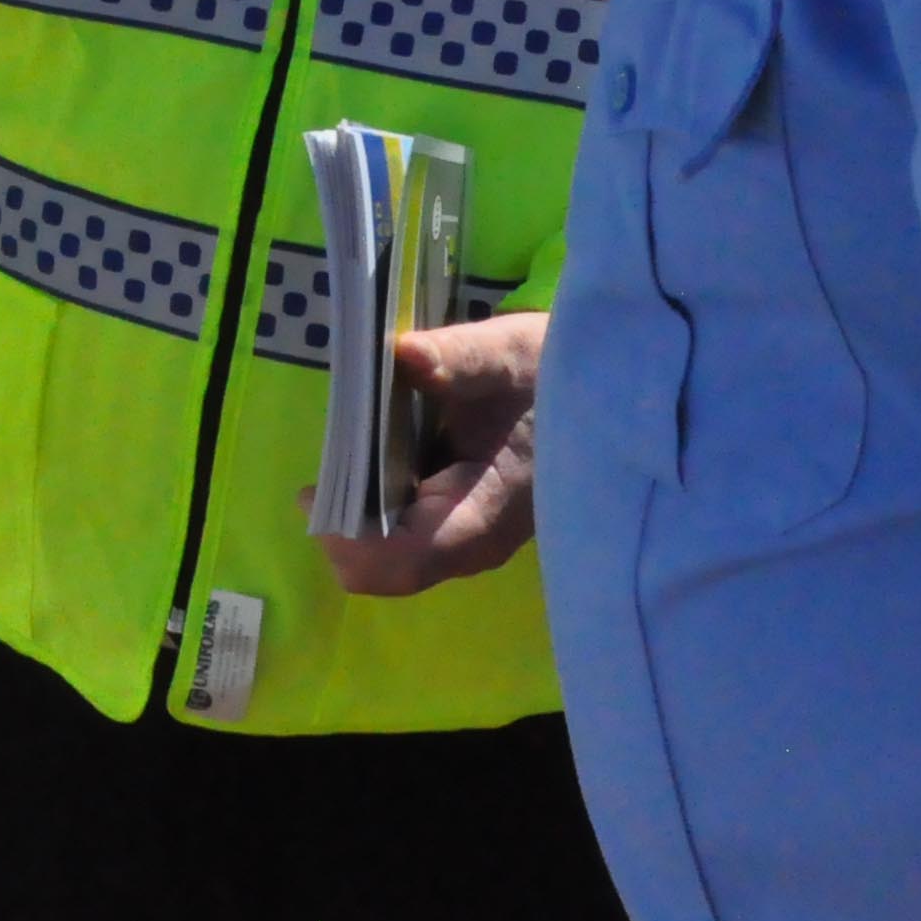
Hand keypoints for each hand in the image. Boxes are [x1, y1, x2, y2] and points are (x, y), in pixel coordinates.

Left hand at [317, 312, 546, 598]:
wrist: (606, 390)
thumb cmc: (554, 373)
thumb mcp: (509, 354)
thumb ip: (458, 359)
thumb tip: (404, 354)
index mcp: (485, 513)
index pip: (404, 560)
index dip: (349, 539)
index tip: (315, 487)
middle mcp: (474, 542)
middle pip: (386, 566)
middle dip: (343, 521)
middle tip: (327, 459)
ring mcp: (469, 537)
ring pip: (391, 553)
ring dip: (358, 508)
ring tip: (351, 447)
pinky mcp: (463, 522)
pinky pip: (404, 531)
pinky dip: (377, 497)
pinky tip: (378, 448)